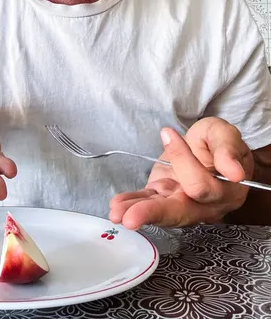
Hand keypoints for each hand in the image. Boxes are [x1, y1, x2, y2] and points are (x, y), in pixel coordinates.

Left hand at [109, 117, 253, 228]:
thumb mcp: (224, 134)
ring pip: (161, 212)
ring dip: (137, 213)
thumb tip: (235, 172)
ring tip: (117, 213)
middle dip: (153, 214)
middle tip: (131, 218)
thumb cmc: (218, 141)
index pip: (201, 186)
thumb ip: (228, 150)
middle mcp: (204, 205)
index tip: (170, 133)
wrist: (207, 147)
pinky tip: (116, 206)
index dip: (184, 161)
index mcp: (225, 191)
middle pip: (179, 212)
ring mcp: (181, 203)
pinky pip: (148, 203)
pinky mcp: (163, 197)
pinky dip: (132, 204)